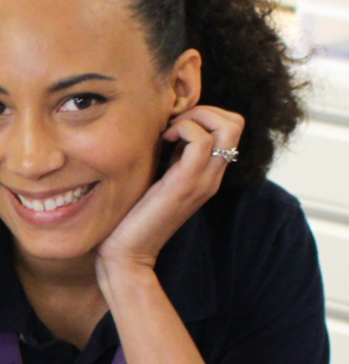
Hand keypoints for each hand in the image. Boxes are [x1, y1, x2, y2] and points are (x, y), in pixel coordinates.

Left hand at [96, 105, 244, 278]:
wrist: (127, 253)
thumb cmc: (134, 217)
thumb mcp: (158, 179)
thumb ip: (171, 157)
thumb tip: (168, 130)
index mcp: (207, 175)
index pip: (230, 129)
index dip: (205, 115)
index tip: (173, 127)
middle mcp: (211, 177)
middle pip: (236, 123)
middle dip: (205, 110)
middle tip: (173, 125)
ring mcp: (202, 181)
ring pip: (228, 126)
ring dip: (196, 117)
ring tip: (168, 132)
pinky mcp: (185, 184)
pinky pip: (202, 141)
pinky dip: (184, 129)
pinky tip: (163, 140)